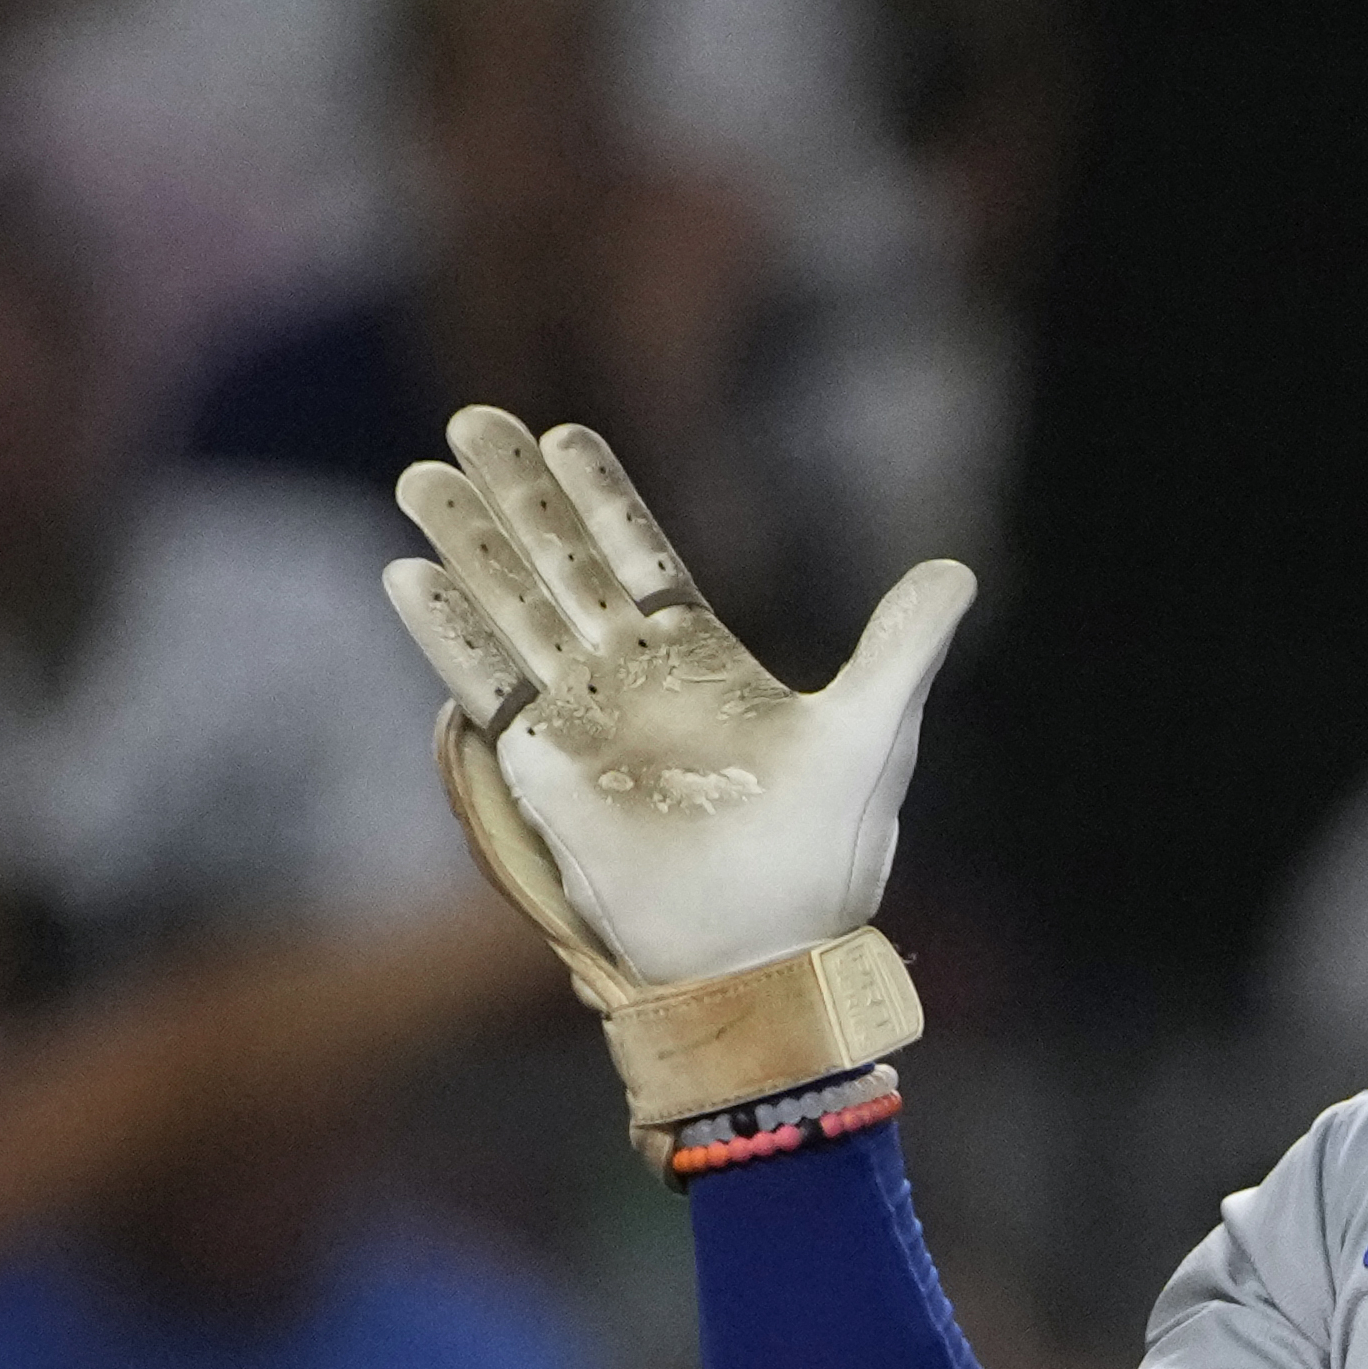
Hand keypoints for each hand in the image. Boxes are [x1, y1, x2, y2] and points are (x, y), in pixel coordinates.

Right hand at [382, 407, 972, 993]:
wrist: (769, 952)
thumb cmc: (826, 856)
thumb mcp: (874, 731)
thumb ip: (903, 645)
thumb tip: (958, 571)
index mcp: (703, 663)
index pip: (640, 557)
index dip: (601, 497)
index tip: (561, 433)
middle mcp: (632, 684)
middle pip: (562, 566)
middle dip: (518, 495)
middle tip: (473, 416)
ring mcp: (582, 724)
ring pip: (514, 611)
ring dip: (471, 545)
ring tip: (421, 474)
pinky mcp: (543, 774)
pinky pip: (488, 688)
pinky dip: (449, 632)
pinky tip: (409, 573)